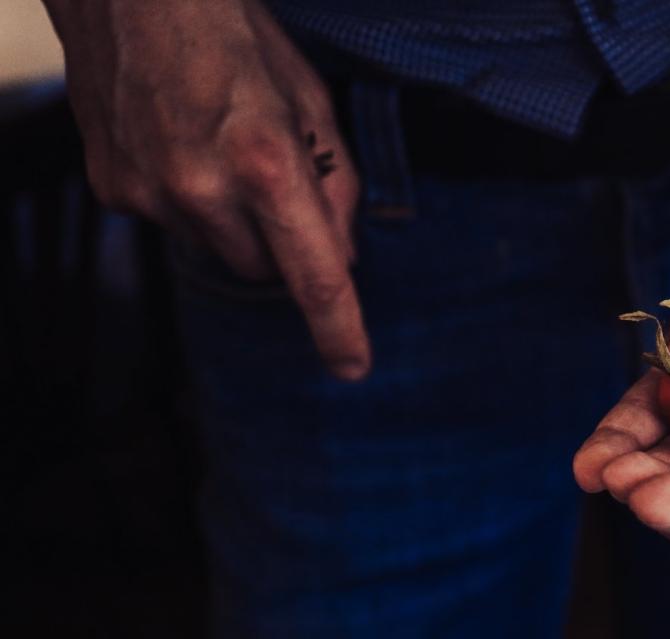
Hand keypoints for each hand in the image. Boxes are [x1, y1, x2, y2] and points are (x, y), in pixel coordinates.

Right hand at [44, 0, 368, 378]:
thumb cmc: (234, 37)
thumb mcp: (310, 100)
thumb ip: (336, 185)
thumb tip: (345, 256)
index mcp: (266, 161)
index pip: (313, 273)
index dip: (340, 327)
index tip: (354, 368)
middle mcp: (201, 187)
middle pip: (266, 269)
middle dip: (282, 240)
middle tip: (273, 175)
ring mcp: (149, 193)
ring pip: (218, 249)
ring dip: (234, 219)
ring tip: (219, 145)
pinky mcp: (113, 189)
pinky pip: (171, 224)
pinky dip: (188, 200)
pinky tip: (180, 143)